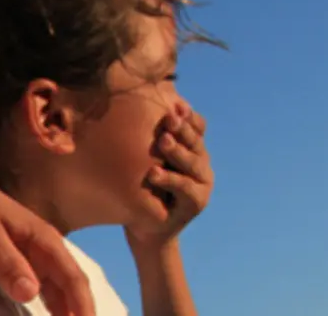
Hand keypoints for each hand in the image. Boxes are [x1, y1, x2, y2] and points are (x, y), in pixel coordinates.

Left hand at [0, 180, 94, 315]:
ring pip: (61, 288)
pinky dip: (53, 305)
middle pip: (72, 285)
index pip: (73, 278)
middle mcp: (48, 249)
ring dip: (68, 310)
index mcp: (46, 240)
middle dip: (80, 310)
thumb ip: (8, 262)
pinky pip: (46, 287)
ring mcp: (38, 256)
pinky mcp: (25, 262)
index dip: (83, 305)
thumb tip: (30, 294)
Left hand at [126, 110, 211, 246]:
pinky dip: (170, 179)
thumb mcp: (143, 157)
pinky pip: (185, 188)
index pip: (195, 126)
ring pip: (193, 162)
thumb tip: (125, 100)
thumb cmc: (139, 185)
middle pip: (195, 140)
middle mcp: (200, 162)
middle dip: (181, 128)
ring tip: (162, 140)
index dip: (186, 116)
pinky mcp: (197, 202)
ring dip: (177, 151)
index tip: (174, 105)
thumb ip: (145, 134)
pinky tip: (154, 173)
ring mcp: (202, 182)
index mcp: (190, 147)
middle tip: (168, 118)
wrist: (144, 226)